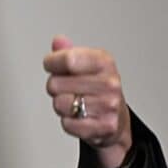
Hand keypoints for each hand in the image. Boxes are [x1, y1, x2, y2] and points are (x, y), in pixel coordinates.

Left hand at [43, 35, 132, 167]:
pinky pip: (67, 123)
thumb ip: (69, 53)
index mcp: (104, 62)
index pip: (68, 59)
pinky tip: (80, 117)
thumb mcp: (87, 65)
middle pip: (55, 83)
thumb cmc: (98, 89)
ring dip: (61, 106)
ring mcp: (108, 105)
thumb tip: (58, 41)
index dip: (52, 63)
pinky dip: (68, 122)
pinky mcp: (104, 126)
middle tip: (69, 89)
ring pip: (59, 104)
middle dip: (55, 87)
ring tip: (75, 103)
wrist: (117, 119)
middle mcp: (109, 83)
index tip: (51, 64)